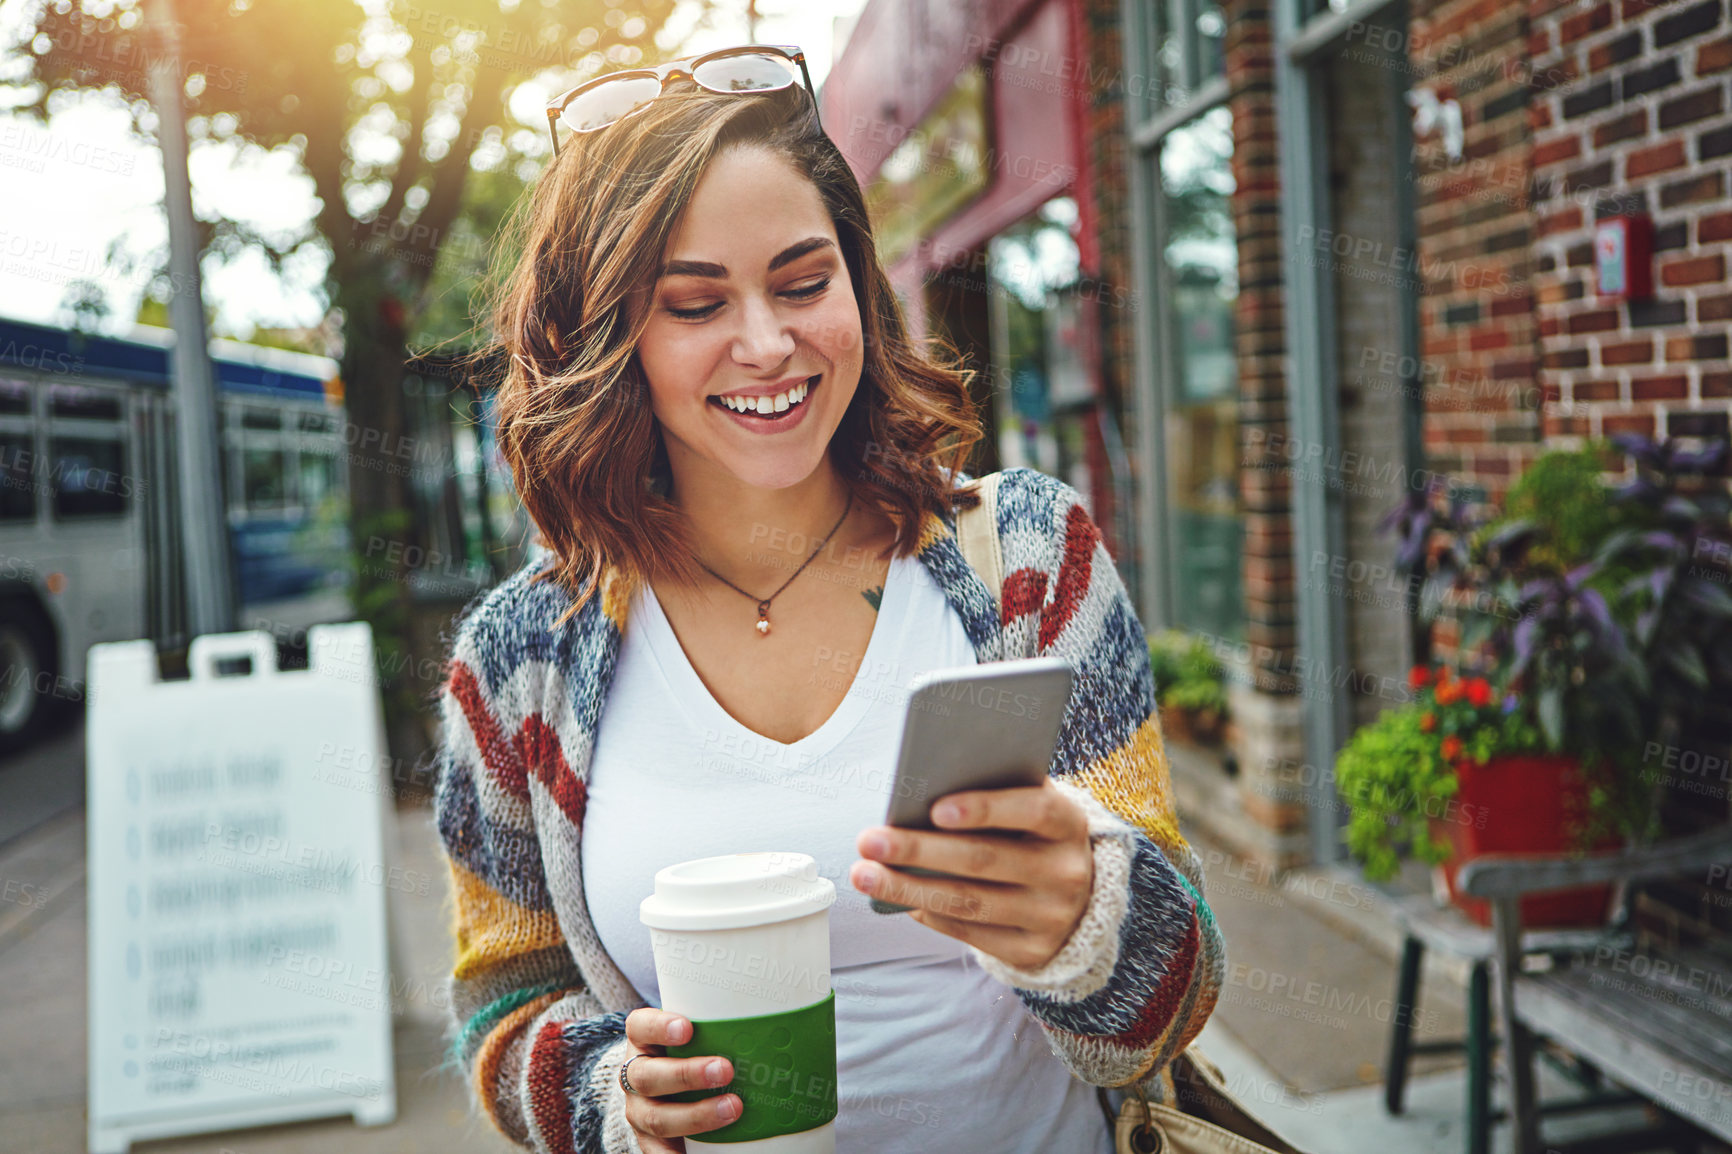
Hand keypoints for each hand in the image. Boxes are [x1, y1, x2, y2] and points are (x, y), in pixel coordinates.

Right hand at [621, 1007, 741, 1152]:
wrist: (667, 1084)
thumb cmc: (691, 1050)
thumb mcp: (696, 1032)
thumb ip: (718, 1027)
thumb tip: (772, 1023)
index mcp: (643, 1040)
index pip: (640, 1027)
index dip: (660, 1027)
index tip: (687, 1028)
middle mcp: (635, 1075)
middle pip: (649, 1076)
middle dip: (687, 1075)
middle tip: (725, 1070)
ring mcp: (640, 1110)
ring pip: (657, 1117)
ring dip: (696, 1116)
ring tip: (732, 1109)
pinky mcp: (649, 1141)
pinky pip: (659, 1153)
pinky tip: (695, 1153)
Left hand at [850, 779, 1094, 970]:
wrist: (1078, 897)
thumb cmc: (1032, 835)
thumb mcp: (1028, 809)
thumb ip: (993, 794)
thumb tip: (920, 793)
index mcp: (1069, 824)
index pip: (1032, 810)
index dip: (985, 809)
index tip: (935, 809)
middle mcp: (1066, 872)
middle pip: (984, 860)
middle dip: (920, 851)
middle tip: (870, 840)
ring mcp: (1051, 917)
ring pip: (968, 902)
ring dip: (908, 889)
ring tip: (865, 875)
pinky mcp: (1031, 951)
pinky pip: (970, 932)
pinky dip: (929, 914)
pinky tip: (898, 900)